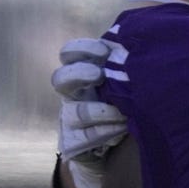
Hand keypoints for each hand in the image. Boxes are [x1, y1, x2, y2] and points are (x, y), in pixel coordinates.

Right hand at [51, 37, 126, 187]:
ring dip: (100, 111)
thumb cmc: (121, 107)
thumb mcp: (120, 83)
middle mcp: (71, 96)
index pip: (69, 54)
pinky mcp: (73, 143)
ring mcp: (69, 120)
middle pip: (59, 79)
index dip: (82, 49)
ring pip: (74, 112)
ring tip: (122, 114)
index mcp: (82, 75)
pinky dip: (105, 132)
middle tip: (98, 76)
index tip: (104, 52)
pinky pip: (84, 137)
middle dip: (77, 75)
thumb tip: (129, 40)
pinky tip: (121, 129)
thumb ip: (120, 64)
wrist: (113, 148)